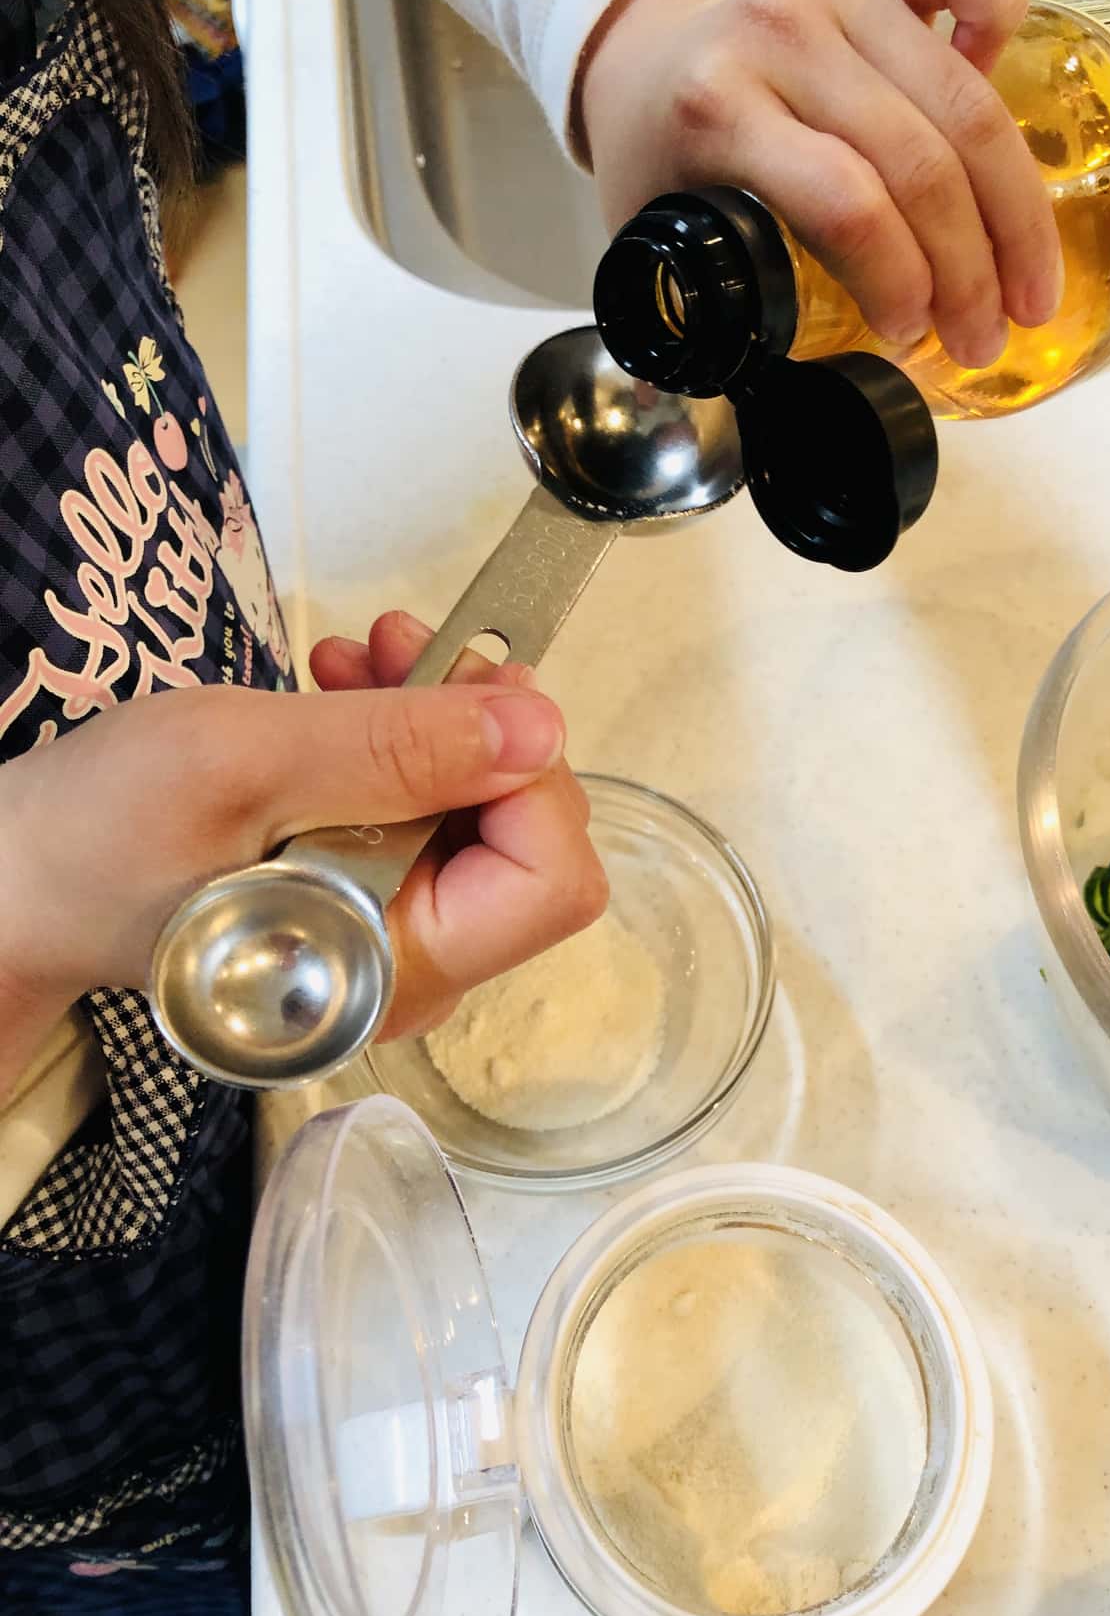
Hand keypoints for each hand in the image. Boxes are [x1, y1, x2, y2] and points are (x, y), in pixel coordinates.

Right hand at [0, 612, 605, 1078]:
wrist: (18, 879)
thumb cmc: (97, 837)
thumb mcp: (240, 765)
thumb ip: (396, 749)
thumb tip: (538, 729)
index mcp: (391, 964)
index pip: (550, 880)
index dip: (531, 775)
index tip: (466, 691)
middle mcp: (412, 967)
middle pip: (528, 842)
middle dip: (481, 729)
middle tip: (407, 648)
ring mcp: (390, 934)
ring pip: (479, 815)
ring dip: (438, 718)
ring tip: (361, 655)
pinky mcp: (362, 895)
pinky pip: (424, 814)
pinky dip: (398, 740)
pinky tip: (344, 687)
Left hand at [579, 0, 1061, 368]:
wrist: (644, 50)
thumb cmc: (656, 155)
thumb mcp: (647, 236)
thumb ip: (677, 315)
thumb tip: (699, 400)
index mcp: (717, 111)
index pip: (845, 205)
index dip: (900, 283)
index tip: (911, 338)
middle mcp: (784, 38)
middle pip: (922, 166)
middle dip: (970, 273)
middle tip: (986, 339)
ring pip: (967, 103)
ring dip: (1012, 211)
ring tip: (1025, 287)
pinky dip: (1006, 25)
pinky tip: (999, 112)